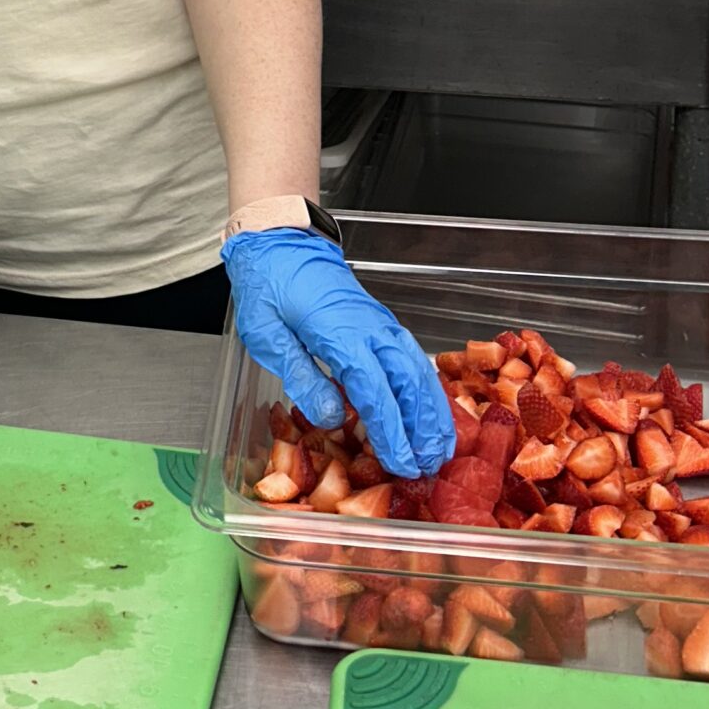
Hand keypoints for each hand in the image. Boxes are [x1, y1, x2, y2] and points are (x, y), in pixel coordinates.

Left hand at [223, 226, 454, 479]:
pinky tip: (432, 410)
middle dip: (423, 428)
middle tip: (430, 467)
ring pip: (417, 370)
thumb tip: (330, 417)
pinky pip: (413, 357)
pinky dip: (428, 387)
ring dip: (433, 411)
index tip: (402, 464)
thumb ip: (300, 374)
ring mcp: (380, 323)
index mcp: (340, 333)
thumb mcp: (266, 333)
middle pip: (408, 383)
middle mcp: (370, 329)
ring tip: (442, 448)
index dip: (391, 432)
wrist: (279, 241)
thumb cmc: (267, 286)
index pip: (374, 392)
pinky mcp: (381, 322)